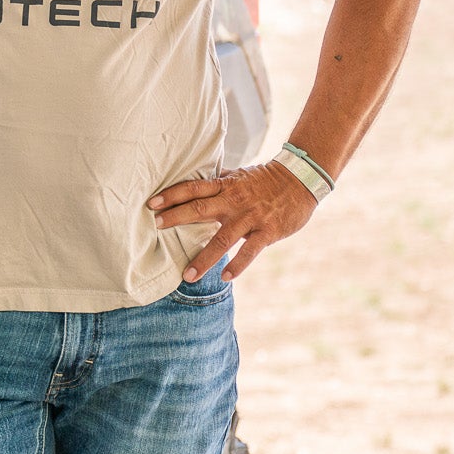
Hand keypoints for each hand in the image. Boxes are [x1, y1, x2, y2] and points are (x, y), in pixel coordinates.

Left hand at [148, 160, 317, 283]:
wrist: (301, 179)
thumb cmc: (265, 180)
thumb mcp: (239, 176)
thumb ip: (218, 183)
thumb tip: (192, 185)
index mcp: (225, 186)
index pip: (193, 189)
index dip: (172, 195)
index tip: (152, 204)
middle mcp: (234, 201)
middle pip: (200, 209)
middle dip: (177, 217)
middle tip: (157, 227)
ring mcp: (250, 217)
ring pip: (222, 239)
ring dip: (203, 258)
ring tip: (187, 275)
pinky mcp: (267, 231)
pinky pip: (250, 251)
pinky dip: (238, 265)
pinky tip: (225, 277)